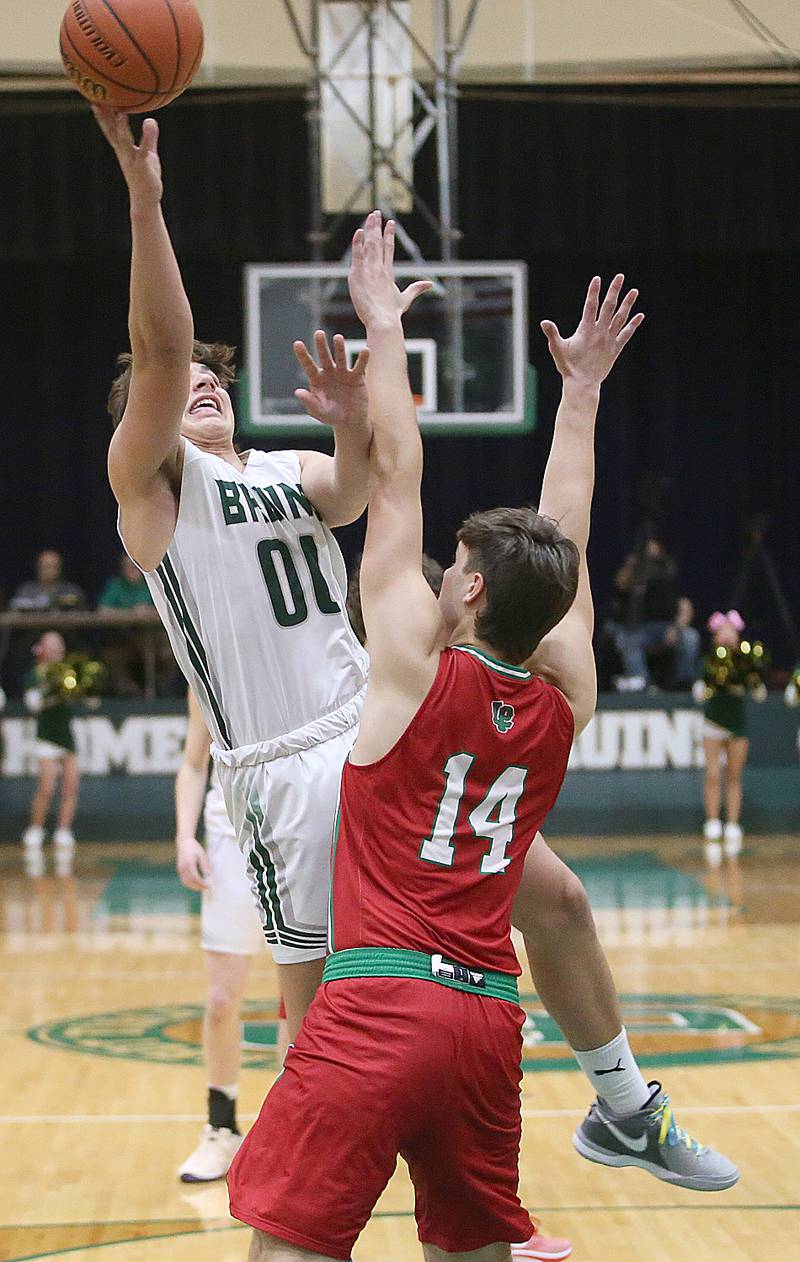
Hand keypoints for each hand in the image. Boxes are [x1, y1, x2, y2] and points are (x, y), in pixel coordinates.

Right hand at [92, 108, 162, 205]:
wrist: (145, 199)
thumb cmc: (146, 176)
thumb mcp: (147, 154)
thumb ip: (149, 138)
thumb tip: (152, 121)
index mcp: (122, 149)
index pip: (109, 129)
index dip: (101, 115)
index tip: (94, 98)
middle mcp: (123, 153)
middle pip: (111, 132)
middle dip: (104, 117)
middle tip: (96, 99)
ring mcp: (131, 159)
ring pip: (124, 140)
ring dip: (121, 126)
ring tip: (120, 111)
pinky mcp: (142, 165)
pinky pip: (144, 149)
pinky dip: (147, 136)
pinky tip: (150, 122)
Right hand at [176, 837, 209, 890]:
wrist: (184, 842)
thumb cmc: (194, 847)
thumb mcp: (202, 854)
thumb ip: (205, 865)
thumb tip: (208, 875)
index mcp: (189, 863)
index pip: (195, 878)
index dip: (202, 884)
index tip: (208, 886)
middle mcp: (183, 868)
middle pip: (190, 882)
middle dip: (198, 887)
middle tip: (206, 889)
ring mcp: (180, 869)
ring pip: (185, 882)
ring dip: (193, 887)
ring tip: (201, 887)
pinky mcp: (179, 870)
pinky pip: (183, 880)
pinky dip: (189, 884)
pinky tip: (196, 883)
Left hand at [293, 331, 369, 431]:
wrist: (351, 421)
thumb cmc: (332, 416)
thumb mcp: (319, 411)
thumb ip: (309, 402)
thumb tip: (298, 392)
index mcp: (317, 380)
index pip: (308, 365)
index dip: (303, 355)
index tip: (297, 343)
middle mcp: (330, 373)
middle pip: (324, 357)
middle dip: (321, 346)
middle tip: (319, 333)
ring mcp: (343, 373)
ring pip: (341, 358)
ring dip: (340, 348)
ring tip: (338, 338)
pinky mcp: (357, 377)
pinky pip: (360, 367)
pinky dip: (363, 359)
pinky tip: (365, 351)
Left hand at [348, 210, 431, 327]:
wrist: (383, 320)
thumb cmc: (392, 313)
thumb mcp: (405, 300)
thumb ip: (416, 289)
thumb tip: (431, 285)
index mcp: (389, 273)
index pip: (389, 249)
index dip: (389, 235)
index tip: (390, 223)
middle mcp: (379, 268)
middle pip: (378, 242)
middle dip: (378, 226)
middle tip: (376, 213)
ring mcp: (369, 270)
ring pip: (369, 244)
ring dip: (369, 229)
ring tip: (370, 216)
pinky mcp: (358, 275)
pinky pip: (357, 255)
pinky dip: (358, 243)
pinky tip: (359, 231)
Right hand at [541, 275, 643, 386]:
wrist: (583, 384)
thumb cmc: (569, 366)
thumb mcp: (557, 349)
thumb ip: (552, 334)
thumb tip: (544, 322)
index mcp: (586, 330)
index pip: (590, 306)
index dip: (594, 291)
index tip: (597, 279)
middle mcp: (600, 332)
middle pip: (609, 307)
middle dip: (614, 290)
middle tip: (620, 276)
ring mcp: (609, 340)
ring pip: (621, 317)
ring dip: (628, 303)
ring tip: (634, 291)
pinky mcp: (615, 348)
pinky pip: (626, 334)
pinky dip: (633, 324)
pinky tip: (640, 315)